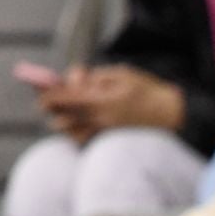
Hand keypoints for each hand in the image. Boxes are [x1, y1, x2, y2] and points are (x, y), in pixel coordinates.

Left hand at [41, 65, 182, 141]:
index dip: (46, 95)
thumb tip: (75, 81)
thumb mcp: (122, 74)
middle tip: (55, 101)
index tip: (41, 92)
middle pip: (61, 119)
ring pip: (70, 132)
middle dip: (53, 109)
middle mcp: (99, 119)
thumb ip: (95, 77)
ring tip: (67, 113)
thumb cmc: (149, 92)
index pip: (61, 100)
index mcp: (100, 100)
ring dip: (64, 122)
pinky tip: (78, 126)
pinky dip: (76, 133)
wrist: (173, 115)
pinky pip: (84, 140)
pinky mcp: (111, 140)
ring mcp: (105, 132)